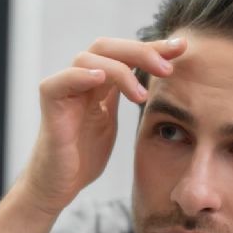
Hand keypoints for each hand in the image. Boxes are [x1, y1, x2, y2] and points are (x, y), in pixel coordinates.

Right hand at [19, 36, 187, 214]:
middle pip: (108, 47)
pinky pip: (61, 81)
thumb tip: (159, 82)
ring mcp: (64, 90)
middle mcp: (80, 80)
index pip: (125, 54)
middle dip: (141, 52)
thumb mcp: (113, 122)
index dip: (153, 48)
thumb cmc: (83, 157)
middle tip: (167, 68)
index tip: (181, 48)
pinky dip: (80, 76)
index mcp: (97, 83)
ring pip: (89, 58)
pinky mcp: (50, 105)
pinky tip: (100, 80)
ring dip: (119, 70)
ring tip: (140, 95)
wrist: (58, 185)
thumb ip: (127, 97)